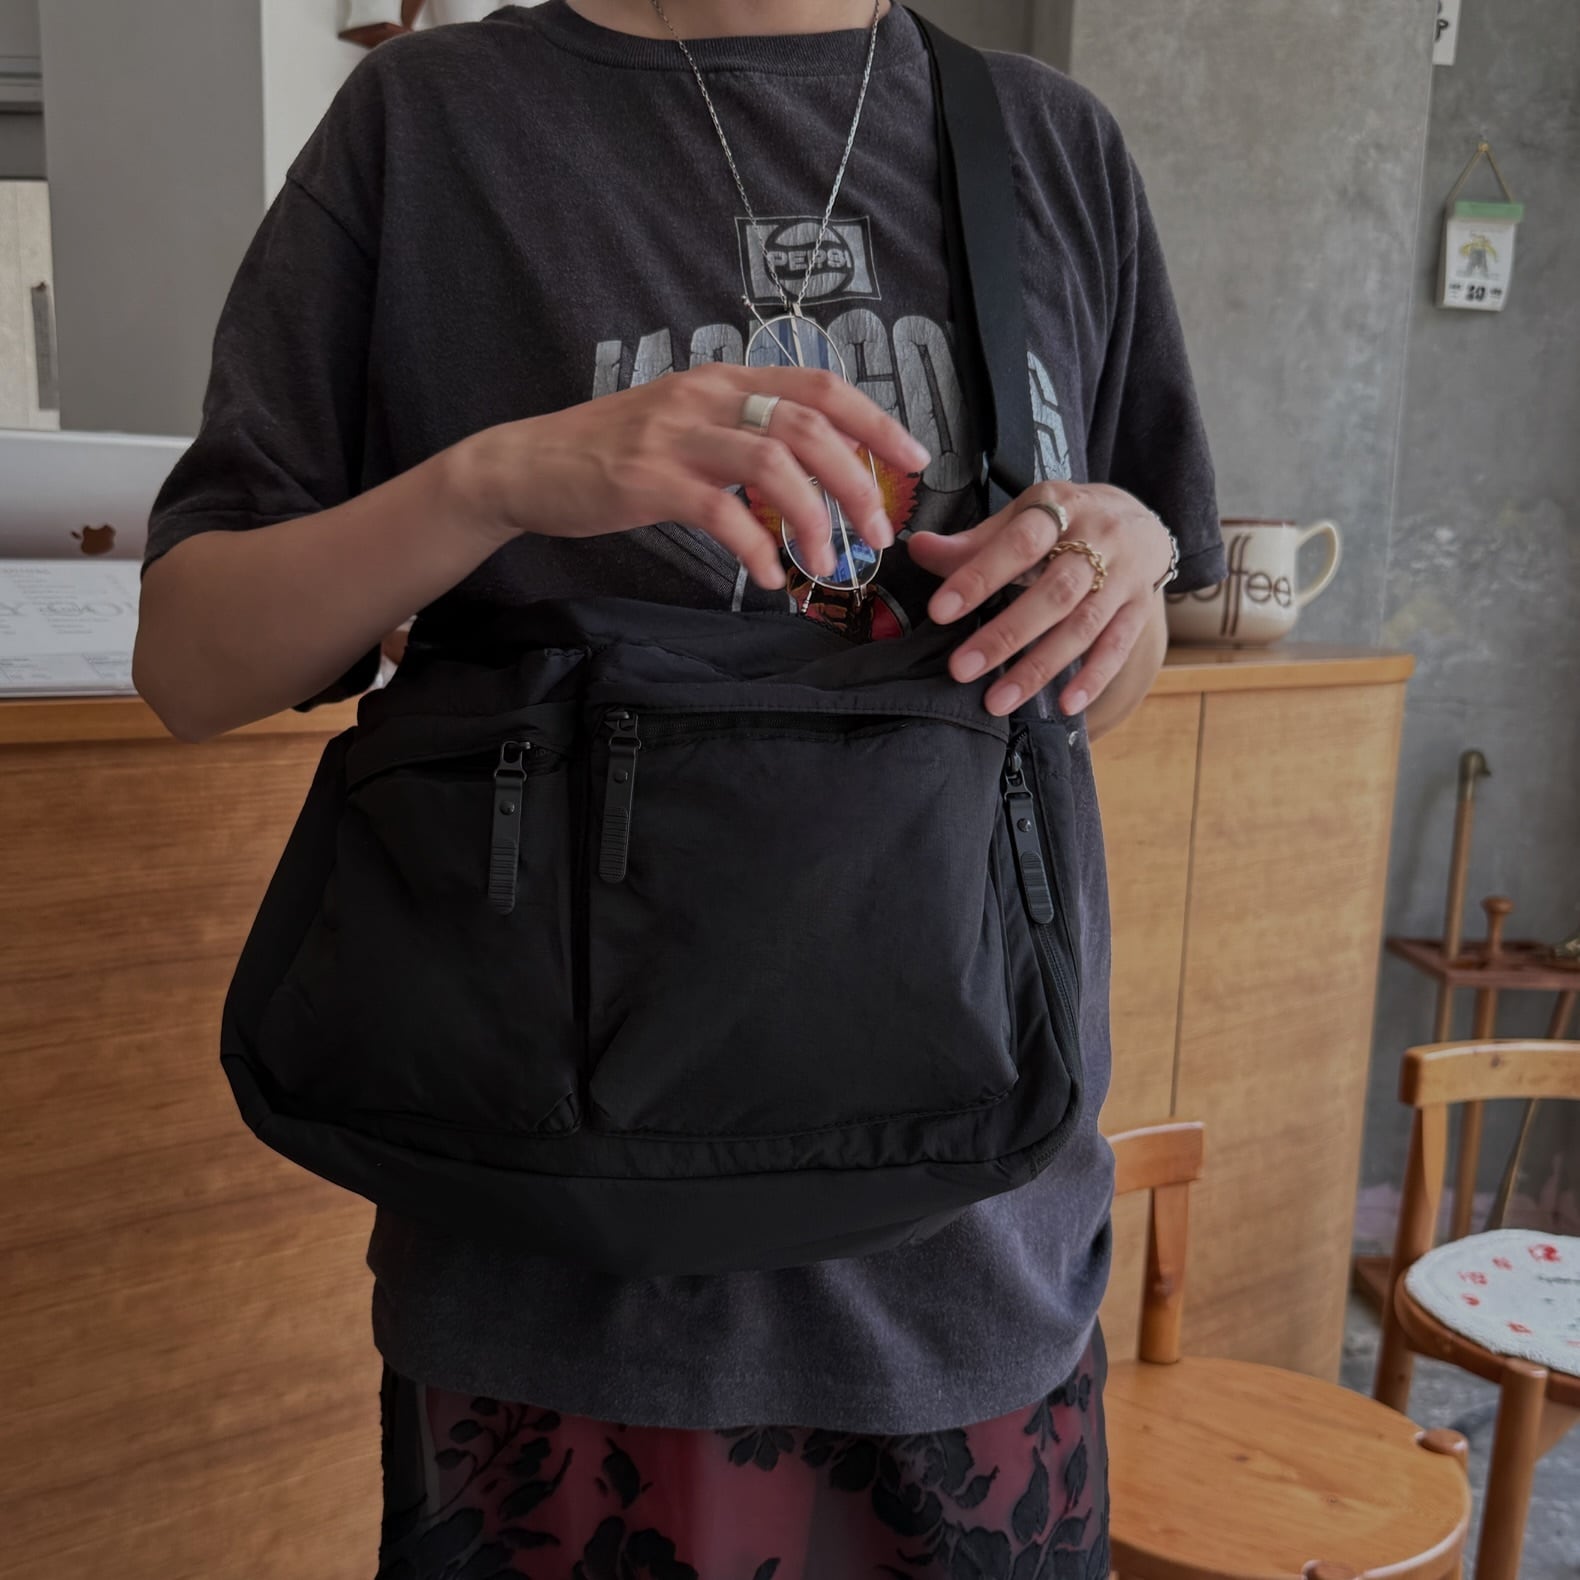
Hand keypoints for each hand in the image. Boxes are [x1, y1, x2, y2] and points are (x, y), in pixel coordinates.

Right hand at [460, 364, 930, 589]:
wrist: (527, 465)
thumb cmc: (612, 453)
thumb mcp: (685, 424)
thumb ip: (742, 434)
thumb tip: (809, 469)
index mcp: (724, 379)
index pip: (819, 386)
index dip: (875, 421)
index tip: (915, 458)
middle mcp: (706, 394)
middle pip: (809, 425)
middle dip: (858, 481)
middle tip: (878, 531)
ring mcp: (676, 435)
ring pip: (774, 462)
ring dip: (815, 516)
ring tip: (829, 560)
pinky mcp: (648, 479)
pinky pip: (722, 512)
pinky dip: (756, 546)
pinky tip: (771, 575)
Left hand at [906, 482, 1173, 717]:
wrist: (1144, 521)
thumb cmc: (1068, 522)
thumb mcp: (1024, 516)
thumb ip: (973, 542)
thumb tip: (917, 549)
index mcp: (1059, 509)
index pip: (1017, 543)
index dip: (979, 576)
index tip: (940, 611)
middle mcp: (1098, 540)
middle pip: (1052, 593)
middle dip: (1005, 635)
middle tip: (961, 669)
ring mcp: (1123, 577)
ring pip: (1081, 626)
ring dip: (1038, 668)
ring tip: (997, 701)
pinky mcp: (1139, 609)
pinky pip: (1118, 647)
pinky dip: (1094, 679)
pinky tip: (1066, 705)